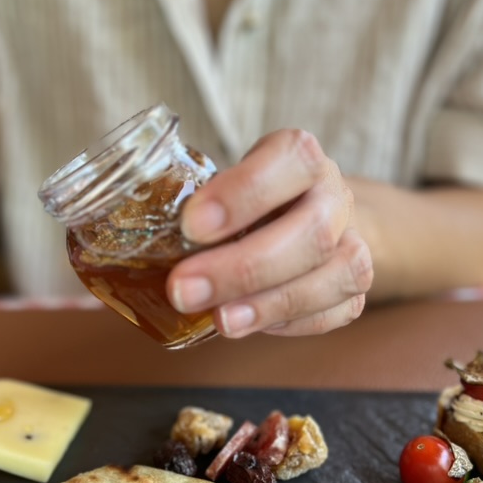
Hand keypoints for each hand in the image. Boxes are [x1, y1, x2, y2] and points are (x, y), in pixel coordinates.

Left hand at [170, 129, 371, 337]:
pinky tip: (252, 324)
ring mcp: (352, 243)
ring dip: (274, 303)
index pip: (292, 160)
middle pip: (311, 232)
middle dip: (243, 268)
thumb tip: (126, 255)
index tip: (191, 225)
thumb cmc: (248, 202)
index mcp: (300, 158)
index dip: (244, 193)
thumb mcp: (220, 185)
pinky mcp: (356, 288)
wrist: (306, 214)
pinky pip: (340, 312)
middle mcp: (333, 197)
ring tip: (221, 321)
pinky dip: (294, 323)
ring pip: (337, 274)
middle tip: (184, 290)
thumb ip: (186, 207)